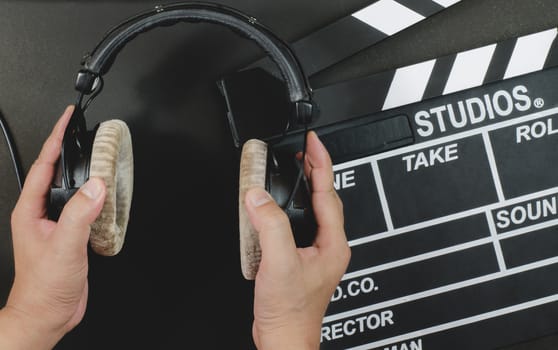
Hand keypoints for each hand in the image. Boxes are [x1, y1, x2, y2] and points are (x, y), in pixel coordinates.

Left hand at [0, 105, 105, 349]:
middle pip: (55, 171)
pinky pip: (81, 206)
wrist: (47, 313)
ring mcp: (54, 224)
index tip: (68, 119)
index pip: (44, 164)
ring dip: (83, 172)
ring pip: (70, 188)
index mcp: (30, 210)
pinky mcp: (68, 235)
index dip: (56, 138)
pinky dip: (94, 195)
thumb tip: (96, 186)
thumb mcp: (63, 246)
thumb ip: (79, 214)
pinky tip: (103, 195)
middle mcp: (40, 214)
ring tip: (96, 156)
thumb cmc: (44, 286)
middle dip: (68, 148)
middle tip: (82, 130)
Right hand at [244, 131, 350, 349]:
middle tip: (304, 149)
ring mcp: (317, 252)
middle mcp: (329, 245)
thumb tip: (258, 196)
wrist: (284, 337)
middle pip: (326, 196)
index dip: (320, 162)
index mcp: (332, 242)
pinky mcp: (302, 258)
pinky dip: (292, 207)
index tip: (312, 141)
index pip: (328, 191)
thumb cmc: (291, 310)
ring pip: (315, 209)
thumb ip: (270, 225)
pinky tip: (280, 206)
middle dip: (315, 169)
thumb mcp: (279, 262)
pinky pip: (300, 223)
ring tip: (295, 169)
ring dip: (305, 187)